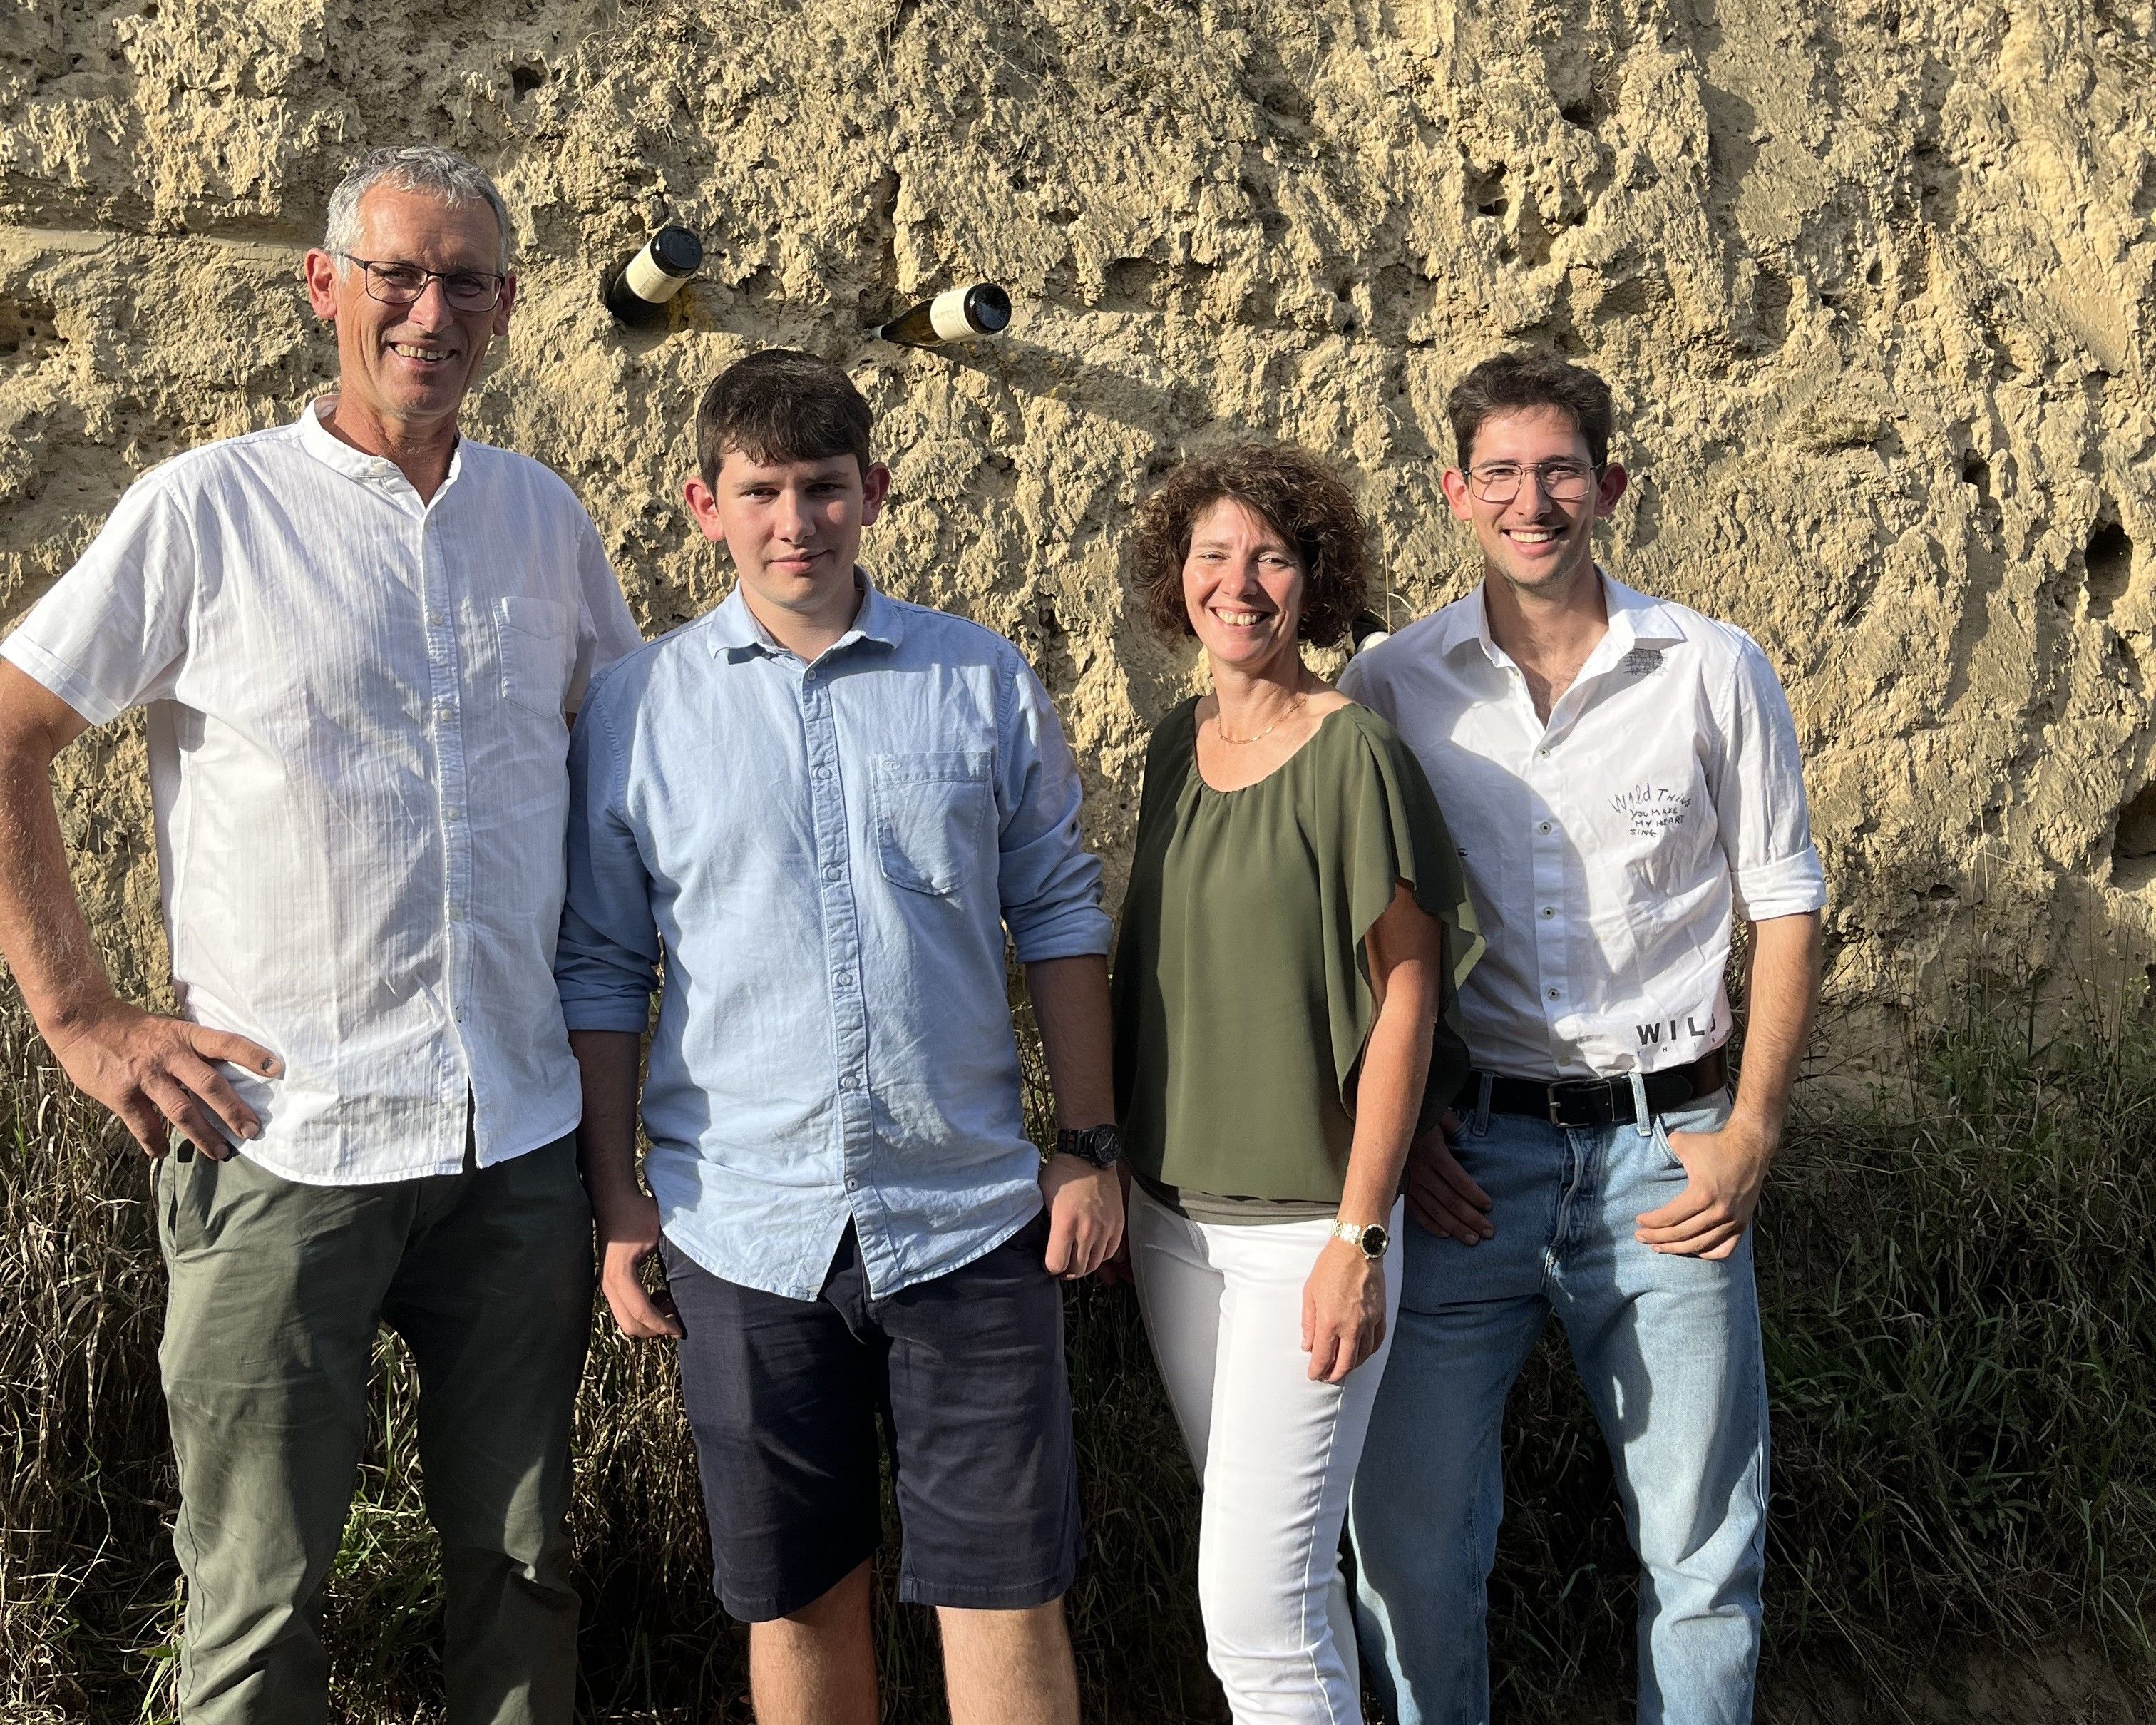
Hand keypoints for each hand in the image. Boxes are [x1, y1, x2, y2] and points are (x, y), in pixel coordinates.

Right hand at [45, 998, 280, 1158]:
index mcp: (184, 1036)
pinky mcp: (121, 1094)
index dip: (252, 1055)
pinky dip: (154, 1142)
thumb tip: (224, 1075)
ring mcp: (145, 1076)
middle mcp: (169, 1055)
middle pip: (209, 1086)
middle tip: (253, 1131)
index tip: (278, 1069)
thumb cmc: (133, 1028)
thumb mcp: (168, 1029)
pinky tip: (162, 1152)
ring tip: (220, 1153)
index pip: (226, 1043)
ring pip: (181, 1111)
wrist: (83, 1021)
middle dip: (233, 1111)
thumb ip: (192, 1050)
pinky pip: (144, 1125)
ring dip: (203, 1136)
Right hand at [595, 1186, 682, 1337]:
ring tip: (670, 1304)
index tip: (680, 1330)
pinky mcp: (609, 1282)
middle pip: (630, 1325)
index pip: (642, 1313)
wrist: (615, 1200)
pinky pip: (623, 1309)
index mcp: (621, 1275)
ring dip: (647, 1321)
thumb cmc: (638, 1213)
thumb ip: (672, 1257)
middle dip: (655, 1330)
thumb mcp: (658, 1235)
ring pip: (625, 1320)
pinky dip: (641, 1312)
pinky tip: (659, 1295)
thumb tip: (693, 1279)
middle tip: (677, 1321)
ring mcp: (606, 1284)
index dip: (662, 1325)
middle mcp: (609, 1285)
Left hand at [1041, 1153, 1123, 1278]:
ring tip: (1075, 1259)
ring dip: (1083, 1266)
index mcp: (1064, 1222)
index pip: (1056, 1264)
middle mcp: (1087, 1228)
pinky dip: (1099, 1256)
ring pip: (1094, 1264)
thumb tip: (1043, 1245)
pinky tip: (1091, 1249)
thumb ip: (1045, 1224)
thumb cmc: (1062, 1174)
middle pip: (1077, 1269)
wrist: (1090, 1155)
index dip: (1049, 1267)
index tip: (1047, 1262)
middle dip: (1066, 1272)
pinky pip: (1110, 1252)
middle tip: (1061, 1266)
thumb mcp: (1043, 1196)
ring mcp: (1106, 1227)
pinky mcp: (1118, 1224)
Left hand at [1302, 1238, 1386, 1381]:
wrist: (1357, 1249)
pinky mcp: (1381, 1315)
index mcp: (1330, 1321)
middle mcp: (1351, 1326)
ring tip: (1343, 1367)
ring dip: (1352, 1366)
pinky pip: (1377, 1341)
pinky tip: (1362, 1353)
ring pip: (1363, 1355)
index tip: (1314, 1374)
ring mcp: (1369, 1321)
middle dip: (1335, 1374)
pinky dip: (1369, 1352)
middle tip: (1328, 1377)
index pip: (1323, 1356)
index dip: (1317, 1369)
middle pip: (1346, 1363)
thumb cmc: (1331, 1267)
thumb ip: (1308, 1323)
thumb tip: (1308, 1345)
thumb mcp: (1310, 1294)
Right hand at [1405, 1111, 1492, 1243]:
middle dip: (1471, 1218)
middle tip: (1487, 1231)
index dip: (1474, 1195)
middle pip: (1450, 1200)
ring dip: (1455, 1226)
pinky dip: (1430, 1224)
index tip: (1488, 1206)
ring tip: (1471, 1238)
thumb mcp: (1435, 1116)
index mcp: (1433, 1153)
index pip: (1458, 1181)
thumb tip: (1466, 1134)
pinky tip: (1444, 1233)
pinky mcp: (1400, 1189)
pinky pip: (1415, 1211)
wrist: (1379, 1124)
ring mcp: (1410, 1183)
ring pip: (1435, 1210)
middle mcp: (1422, 1172)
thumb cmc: (1411, 1119)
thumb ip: (1452, 1126)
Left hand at [1635, 1112, 1777, 1258]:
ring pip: (1700, 1245)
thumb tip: (1648, 1158)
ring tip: (1659, 1247)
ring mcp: (1732, 1221)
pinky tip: (1693, 1250)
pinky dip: (1707, 1253)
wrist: (1750, 1147)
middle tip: (1641, 1237)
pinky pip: (1724, 1249)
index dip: (1652, 1222)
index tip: (1639, 1221)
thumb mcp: (1682, 1142)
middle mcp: (1718, 1212)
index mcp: (1701, 1194)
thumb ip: (1663, 1150)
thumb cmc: (1714, 1145)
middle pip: (1681, 1234)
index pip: (1670, 1217)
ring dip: (1677, 1249)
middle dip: (1657, 1238)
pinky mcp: (1742, 1224)